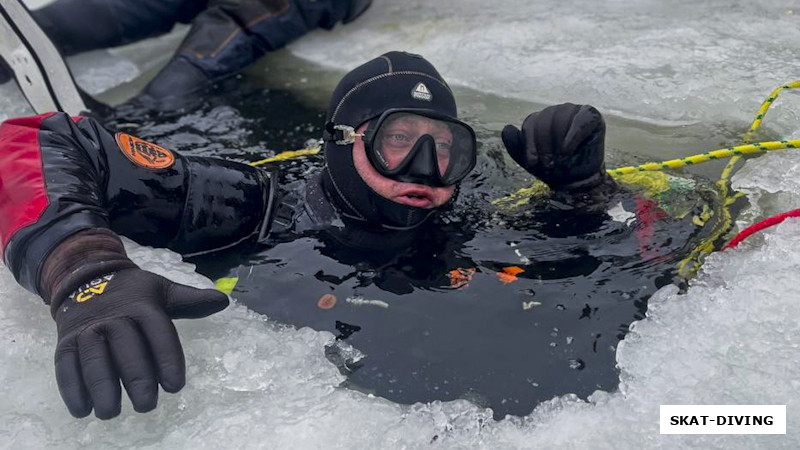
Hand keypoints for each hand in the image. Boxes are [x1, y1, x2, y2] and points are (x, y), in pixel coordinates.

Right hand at [52, 267, 228, 418]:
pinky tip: (83, 411)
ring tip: (112, 413)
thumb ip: (190, 301)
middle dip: (137, 379)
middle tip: (147, 405)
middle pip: (127, 349)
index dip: (168, 360)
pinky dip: (72, 390)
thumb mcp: (162, 291)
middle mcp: (114, 318)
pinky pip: (65, 366)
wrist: (87, 277)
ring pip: (94, 360)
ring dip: (102, 389)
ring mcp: (87, 330)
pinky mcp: (65, 343)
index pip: (158, 333)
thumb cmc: (133, 293)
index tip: (175, 386)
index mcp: (142, 306)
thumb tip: (223, 301)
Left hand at [501, 103, 606, 189]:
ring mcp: (575, 111)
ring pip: (560, 119)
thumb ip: (516, 145)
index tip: (533, 163)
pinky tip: (566, 150)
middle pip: (545, 119)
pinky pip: (579, 121)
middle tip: (548, 164)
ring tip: (560, 161)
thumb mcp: (531, 160)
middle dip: (544, 145)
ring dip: (557, 143)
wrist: (577, 183)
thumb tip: (506, 128)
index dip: (529, 143)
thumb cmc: (554, 169)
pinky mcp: (592, 117)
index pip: (531, 122)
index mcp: (543, 117)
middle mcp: (559, 110)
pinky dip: (572, 136)